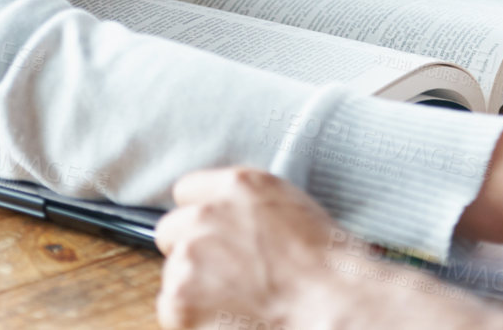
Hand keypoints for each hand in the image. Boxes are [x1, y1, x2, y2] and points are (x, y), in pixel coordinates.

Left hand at [154, 167, 348, 329]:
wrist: (331, 306)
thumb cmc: (329, 267)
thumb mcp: (294, 209)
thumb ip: (250, 207)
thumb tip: (234, 222)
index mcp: (239, 186)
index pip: (189, 191)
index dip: (203, 216)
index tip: (215, 235)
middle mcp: (206, 215)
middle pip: (172, 230)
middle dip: (192, 251)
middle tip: (225, 274)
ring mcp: (188, 257)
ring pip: (174, 273)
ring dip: (195, 288)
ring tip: (238, 301)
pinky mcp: (178, 300)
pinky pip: (172, 309)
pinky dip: (194, 318)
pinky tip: (229, 319)